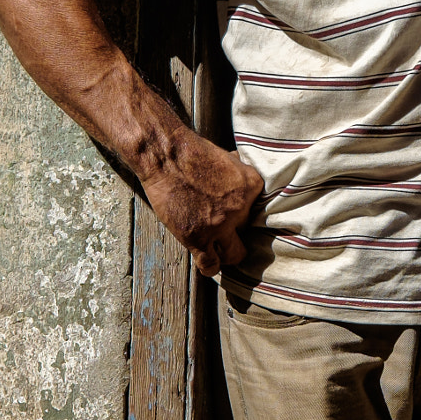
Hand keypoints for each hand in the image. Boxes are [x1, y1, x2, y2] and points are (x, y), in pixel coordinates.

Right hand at [137, 127, 264, 276]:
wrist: (166, 155)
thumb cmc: (191, 151)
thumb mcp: (227, 157)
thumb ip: (237, 171)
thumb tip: (239, 170)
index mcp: (252, 186)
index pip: (255, 208)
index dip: (241, 211)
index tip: (231, 212)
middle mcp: (241, 208)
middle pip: (245, 230)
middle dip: (234, 230)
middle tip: (222, 229)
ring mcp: (221, 225)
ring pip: (234, 253)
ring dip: (227, 254)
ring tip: (219, 251)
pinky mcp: (198, 237)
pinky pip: (211, 263)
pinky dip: (211, 268)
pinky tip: (209, 267)